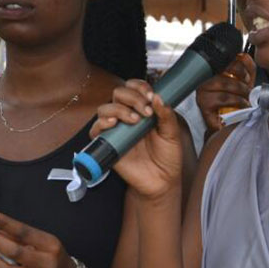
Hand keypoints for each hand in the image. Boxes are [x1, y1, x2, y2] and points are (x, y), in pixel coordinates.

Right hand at [90, 79, 183, 200]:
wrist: (162, 181)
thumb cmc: (167, 157)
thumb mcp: (172, 134)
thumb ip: (166, 115)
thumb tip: (158, 97)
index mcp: (143, 110)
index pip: (134, 88)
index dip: (139, 87)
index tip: (150, 96)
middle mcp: (127, 116)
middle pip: (118, 93)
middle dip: (132, 97)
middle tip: (146, 111)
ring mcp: (117, 130)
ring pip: (105, 108)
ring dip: (119, 109)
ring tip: (134, 120)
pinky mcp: (108, 144)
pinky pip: (96, 129)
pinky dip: (102, 123)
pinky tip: (114, 124)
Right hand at [196, 53, 255, 132]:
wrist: (227, 124)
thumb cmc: (234, 103)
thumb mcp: (243, 82)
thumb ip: (246, 68)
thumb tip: (244, 57)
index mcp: (213, 72)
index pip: (225, 60)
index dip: (240, 67)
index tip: (248, 77)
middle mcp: (205, 80)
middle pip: (225, 72)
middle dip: (242, 82)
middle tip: (249, 91)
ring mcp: (202, 93)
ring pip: (224, 85)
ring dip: (240, 93)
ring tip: (247, 100)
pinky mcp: (203, 105)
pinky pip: (221, 99)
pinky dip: (235, 102)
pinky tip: (242, 106)